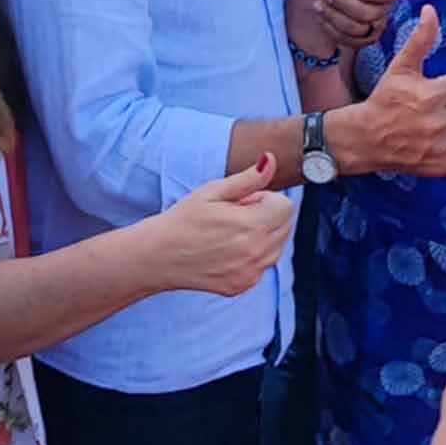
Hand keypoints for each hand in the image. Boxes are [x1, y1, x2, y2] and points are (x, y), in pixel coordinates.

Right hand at [143, 154, 295, 297]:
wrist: (159, 255)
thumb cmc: (183, 219)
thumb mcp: (213, 191)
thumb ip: (248, 178)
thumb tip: (271, 160)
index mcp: (252, 225)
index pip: (286, 206)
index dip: (265, 198)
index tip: (243, 201)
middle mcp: (256, 252)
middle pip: (285, 226)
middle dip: (266, 216)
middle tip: (234, 216)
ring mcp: (251, 272)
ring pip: (277, 246)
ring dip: (262, 236)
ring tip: (230, 233)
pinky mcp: (243, 284)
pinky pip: (263, 265)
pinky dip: (252, 255)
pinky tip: (227, 250)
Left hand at [291, 0, 397, 50]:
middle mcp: (383, 4)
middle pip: (371, 12)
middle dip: (347, 5)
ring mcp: (375, 22)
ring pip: (359, 28)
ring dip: (336, 17)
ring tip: (318, 4)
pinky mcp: (364, 37)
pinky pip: (351, 40)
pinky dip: (333, 30)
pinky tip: (321, 17)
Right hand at [349, 4, 445, 175]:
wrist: (367, 139)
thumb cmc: (385, 99)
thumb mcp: (401, 67)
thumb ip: (421, 39)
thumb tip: (431, 10)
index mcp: (430, 96)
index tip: (444, 87)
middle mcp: (439, 124)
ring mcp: (443, 148)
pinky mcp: (445, 166)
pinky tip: (445, 136)